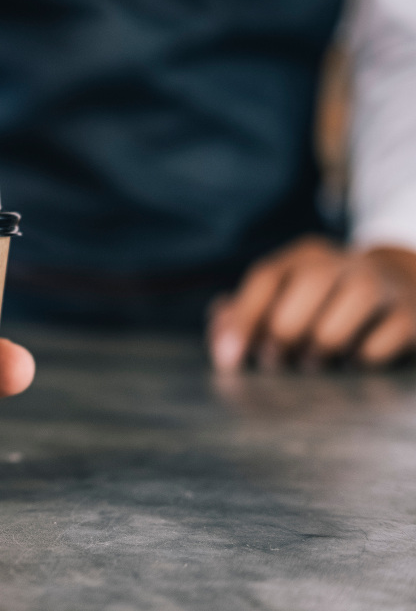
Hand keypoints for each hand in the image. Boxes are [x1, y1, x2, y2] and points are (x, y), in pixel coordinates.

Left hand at [208, 236, 415, 370]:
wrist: (400, 285)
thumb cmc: (322, 301)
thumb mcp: (285, 296)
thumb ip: (245, 313)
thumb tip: (220, 336)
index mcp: (304, 256)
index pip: (266, 276)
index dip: (243, 319)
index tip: (228, 360)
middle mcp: (343, 262)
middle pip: (309, 286)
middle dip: (283, 333)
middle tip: (275, 361)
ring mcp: (380, 284)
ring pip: (345, 315)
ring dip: (319, 349)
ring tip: (312, 362)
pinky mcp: (409, 313)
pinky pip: (379, 342)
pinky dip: (360, 359)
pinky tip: (352, 360)